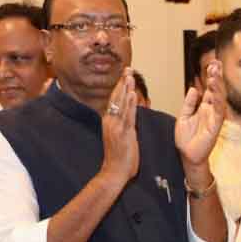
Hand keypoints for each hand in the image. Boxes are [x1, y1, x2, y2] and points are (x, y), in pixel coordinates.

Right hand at [100, 67, 140, 184]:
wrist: (114, 172)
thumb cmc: (118, 157)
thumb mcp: (119, 137)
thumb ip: (123, 125)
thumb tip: (129, 116)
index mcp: (108, 121)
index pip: (114, 100)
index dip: (119, 87)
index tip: (124, 75)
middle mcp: (110, 121)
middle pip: (116, 98)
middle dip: (122, 83)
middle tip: (128, 69)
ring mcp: (116, 126)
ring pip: (121, 104)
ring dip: (126, 89)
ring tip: (130, 75)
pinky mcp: (123, 133)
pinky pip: (127, 115)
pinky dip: (129, 104)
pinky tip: (132, 93)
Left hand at [176, 60, 225, 168]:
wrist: (187, 156)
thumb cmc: (186, 139)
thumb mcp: (184, 116)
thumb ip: (189, 103)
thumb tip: (193, 89)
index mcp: (204, 107)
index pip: (209, 89)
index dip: (211, 77)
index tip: (212, 64)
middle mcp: (211, 111)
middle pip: (216, 90)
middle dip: (217, 77)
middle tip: (216, 63)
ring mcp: (214, 117)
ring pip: (219, 98)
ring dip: (218, 85)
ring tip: (215, 73)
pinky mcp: (215, 126)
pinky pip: (218, 110)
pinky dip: (217, 99)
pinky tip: (215, 89)